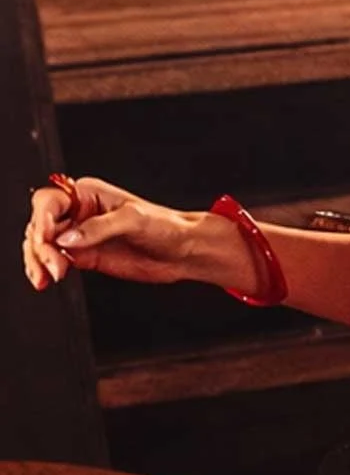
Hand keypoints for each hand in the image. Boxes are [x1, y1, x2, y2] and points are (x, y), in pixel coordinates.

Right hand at [22, 177, 256, 293]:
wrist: (186, 251)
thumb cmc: (166, 226)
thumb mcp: (133, 220)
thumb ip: (99, 228)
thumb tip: (66, 239)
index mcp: (87, 194)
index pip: (49, 202)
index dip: (43, 219)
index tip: (48, 239)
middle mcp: (79, 213)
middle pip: (41, 225)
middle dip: (39, 246)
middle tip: (53, 266)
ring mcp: (80, 237)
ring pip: (44, 245)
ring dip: (38, 261)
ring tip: (47, 278)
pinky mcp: (85, 257)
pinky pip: (56, 262)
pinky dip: (46, 270)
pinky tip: (46, 280)